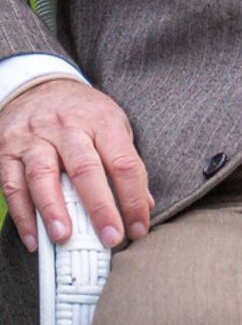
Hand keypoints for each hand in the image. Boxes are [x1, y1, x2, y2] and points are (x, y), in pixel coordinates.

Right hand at [0, 79, 151, 251]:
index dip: (134, 198)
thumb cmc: (83, 113)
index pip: (124, 163)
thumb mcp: (113, 126)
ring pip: (43, 177)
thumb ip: (125, 163)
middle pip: (86, 170)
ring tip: (63, 237)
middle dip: (100, 208)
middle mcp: (67, 128)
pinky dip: (22, 215)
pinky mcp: (7, 151)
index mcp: (102, 122)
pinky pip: (12, 186)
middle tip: (110, 237)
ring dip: (54, 211)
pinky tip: (33, 238)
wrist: (38, 86)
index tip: (139, 227)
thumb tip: (144, 204)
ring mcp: (34, 139)